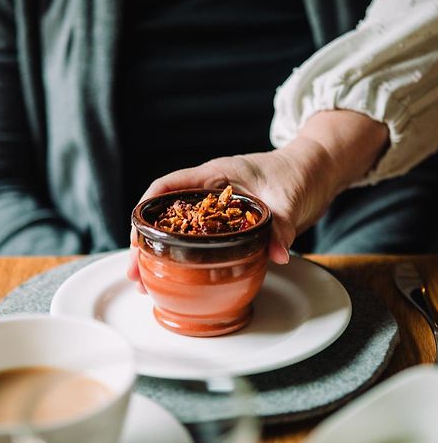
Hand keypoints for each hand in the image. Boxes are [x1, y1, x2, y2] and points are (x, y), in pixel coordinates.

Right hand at [128, 110, 387, 285]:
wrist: (316, 172)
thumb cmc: (298, 173)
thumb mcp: (287, 198)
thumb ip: (279, 226)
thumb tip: (276, 255)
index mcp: (215, 174)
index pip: (169, 186)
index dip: (147, 209)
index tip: (136, 235)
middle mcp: (210, 190)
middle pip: (167, 213)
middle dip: (148, 241)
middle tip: (137, 272)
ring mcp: (218, 207)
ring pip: (181, 228)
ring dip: (164, 252)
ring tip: (150, 280)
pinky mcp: (229, 222)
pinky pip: (201, 238)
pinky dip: (188, 255)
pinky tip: (182, 273)